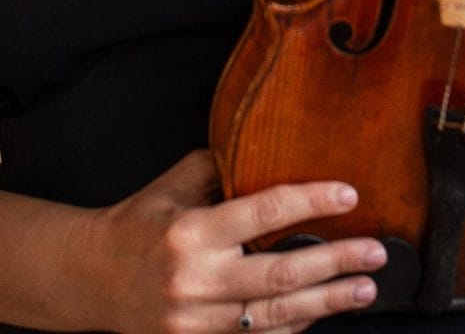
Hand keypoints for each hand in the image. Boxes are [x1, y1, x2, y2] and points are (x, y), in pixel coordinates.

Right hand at [79, 150, 383, 333]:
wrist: (89, 280)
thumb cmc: (137, 227)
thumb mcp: (172, 186)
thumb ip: (218, 168)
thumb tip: (268, 149)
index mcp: (191, 232)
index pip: (263, 212)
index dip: (310, 202)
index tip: (347, 195)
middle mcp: (196, 279)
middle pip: (280, 275)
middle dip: (336, 264)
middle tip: (375, 253)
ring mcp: (197, 321)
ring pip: (275, 316)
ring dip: (327, 303)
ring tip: (364, 290)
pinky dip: (293, 328)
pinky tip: (321, 314)